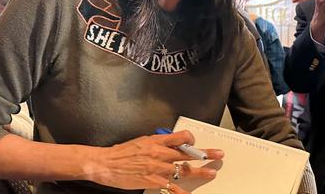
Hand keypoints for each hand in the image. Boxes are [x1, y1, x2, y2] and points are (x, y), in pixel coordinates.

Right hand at [87, 130, 223, 190]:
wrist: (106, 164)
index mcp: (158, 140)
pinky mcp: (154, 181)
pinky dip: (181, 192)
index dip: (191, 139)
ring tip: (211, 173)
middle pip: (188, 153)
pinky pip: (172, 187)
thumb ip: (158, 143)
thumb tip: (169, 144)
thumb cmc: (121, 153)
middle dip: (205, 154)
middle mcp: (160, 153)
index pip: (182, 136)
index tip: (195, 143)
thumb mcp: (142, 141)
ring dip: (200, 172)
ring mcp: (158, 168)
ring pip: (184, 170)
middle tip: (218, 154)